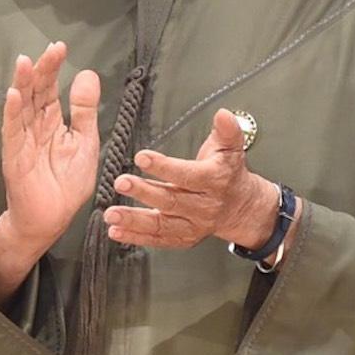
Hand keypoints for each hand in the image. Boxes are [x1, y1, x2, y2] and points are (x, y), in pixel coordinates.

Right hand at [0, 41, 101, 257]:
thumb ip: (85, 111)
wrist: (50, 219)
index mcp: (52, 122)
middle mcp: (34, 127)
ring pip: (20, 107)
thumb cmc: (66, 184)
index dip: (54, 68)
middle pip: (35, 93)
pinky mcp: (14, 157)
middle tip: (50, 49)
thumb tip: (86, 74)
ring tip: (24, 62)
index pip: (51, 89)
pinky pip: (11, 132)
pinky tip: (13, 96)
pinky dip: (12, 114)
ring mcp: (22, 140)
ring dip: (21, 85)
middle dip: (41, 70)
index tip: (60, 47)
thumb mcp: (85, 142)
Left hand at [104, 108, 277, 248]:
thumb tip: (223, 114)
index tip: (142, 157)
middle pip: (170, 200)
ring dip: (134, 220)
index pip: (187, 175)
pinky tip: (116, 231)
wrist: (242, 207)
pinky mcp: (183, 238)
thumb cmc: (228, 174)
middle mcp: (203, 206)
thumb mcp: (231, 149)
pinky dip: (136, 237)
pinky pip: (158, 240)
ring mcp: (192, 225)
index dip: (164, 167)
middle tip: (121, 183)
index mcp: (214, 181)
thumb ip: (227, 131)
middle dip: (143, 192)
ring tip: (112, 213)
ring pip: (161, 224)